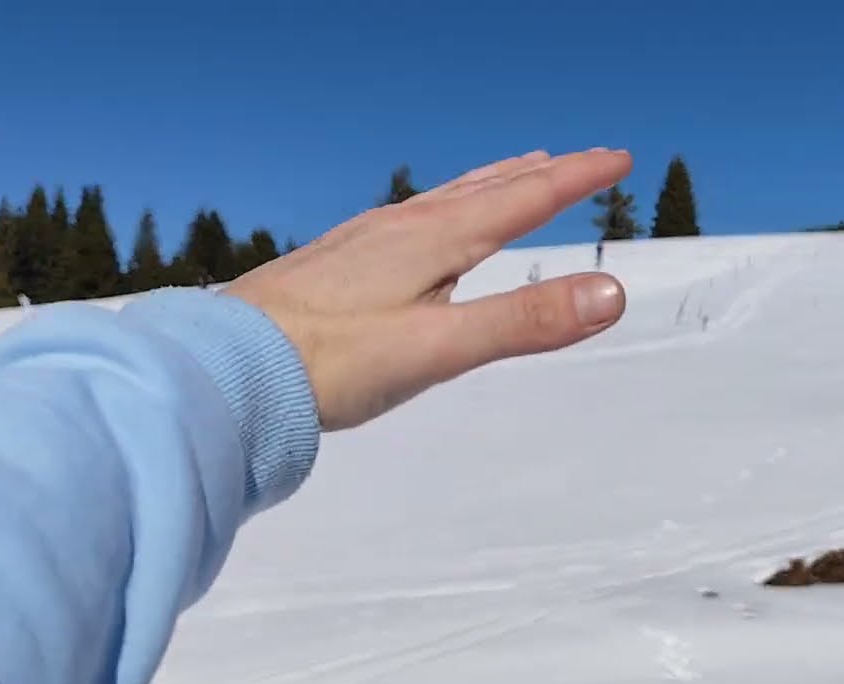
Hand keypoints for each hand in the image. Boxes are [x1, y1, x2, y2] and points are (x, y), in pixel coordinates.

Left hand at [226, 149, 631, 430]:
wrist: (226, 365)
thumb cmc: (332, 361)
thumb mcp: (439, 349)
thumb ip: (523, 321)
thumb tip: (610, 293)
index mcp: (435, 241)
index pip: (523, 199)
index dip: (575, 179)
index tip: (617, 158)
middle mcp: (403, 228)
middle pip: (487, 189)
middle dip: (540, 173)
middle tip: (579, 160)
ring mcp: (366, 241)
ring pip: (447, 199)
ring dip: (493, 183)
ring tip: (517, 173)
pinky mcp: (339, 261)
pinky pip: (413, 216)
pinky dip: (448, 206)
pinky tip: (428, 224)